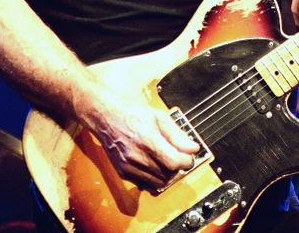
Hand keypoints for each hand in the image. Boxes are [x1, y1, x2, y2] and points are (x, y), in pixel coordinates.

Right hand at [79, 87, 200, 190]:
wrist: (106, 116)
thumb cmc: (131, 113)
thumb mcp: (159, 117)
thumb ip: (177, 135)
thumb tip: (192, 148)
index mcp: (147, 141)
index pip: (174, 163)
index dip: (186, 161)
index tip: (188, 156)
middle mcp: (136, 157)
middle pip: (168, 174)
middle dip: (177, 166)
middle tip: (177, 155)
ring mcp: (128, 166)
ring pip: (158, 182)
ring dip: (166, 174)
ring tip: (164, 159)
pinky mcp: (123, 172)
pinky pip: (145, 184)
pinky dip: (153, 178)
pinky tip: (153, 165)